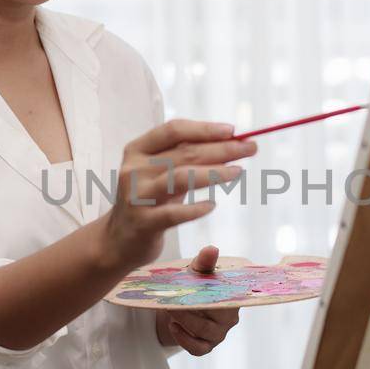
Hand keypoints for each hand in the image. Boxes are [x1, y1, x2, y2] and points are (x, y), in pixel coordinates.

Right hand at [100, 121, 255, 271]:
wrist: (118, 240)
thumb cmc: (149, 200)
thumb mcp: (160, 173)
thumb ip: (185, 157)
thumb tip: (231, 142)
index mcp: (137, 150)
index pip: (174, 130)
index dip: (204, 129)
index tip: (233, 131)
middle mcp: (134, 169)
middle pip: (184, 153)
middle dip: (222, 149)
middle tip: (251, 148)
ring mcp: (137, 196)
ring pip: (181, 178)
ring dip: (215, 173)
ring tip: (239, 172)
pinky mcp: (143, 223)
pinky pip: (175, 214)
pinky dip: (196, 208)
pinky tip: (212, 205)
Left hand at [158, 245, 241, 355]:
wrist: (177, 307)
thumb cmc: (193, 287)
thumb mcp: (196, 272)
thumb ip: (204, 262)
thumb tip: (212, 249)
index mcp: (232, 297)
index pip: (229, 297)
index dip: (215, 293)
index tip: (199, 288)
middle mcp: (230, 317)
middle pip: (215, 315)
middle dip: (193, 306)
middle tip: (174, 297)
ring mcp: (219, 333)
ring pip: (204, 331)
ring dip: (185, 320)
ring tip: (170, 309)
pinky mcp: (207, 346)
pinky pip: (198, 348)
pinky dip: (184, 339)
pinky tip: (173, 326)